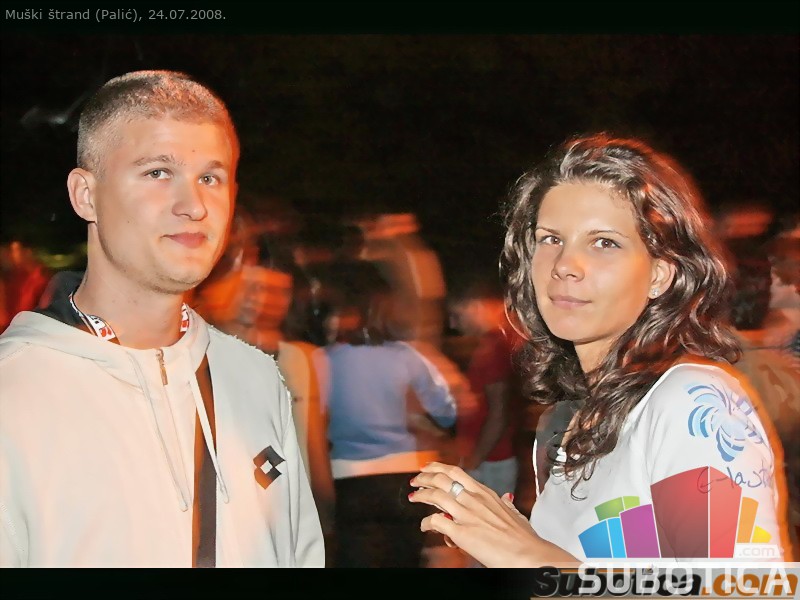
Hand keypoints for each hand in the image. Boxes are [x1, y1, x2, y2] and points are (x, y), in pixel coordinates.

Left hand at [409, 462, 578, 567]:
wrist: (529, 555)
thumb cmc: (524, 538)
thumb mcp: (515, 513)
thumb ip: (506, 504)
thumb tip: (507, 498)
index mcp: (485, 493)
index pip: (456, 472)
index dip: (438, 468)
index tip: (429, 468)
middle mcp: (474, 500)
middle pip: (442, 479)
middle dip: (425, 478)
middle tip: (416, 481)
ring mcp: (466, 515)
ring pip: (435, 496)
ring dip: (421, 495)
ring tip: (414, 497)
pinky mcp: (461, 533)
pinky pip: (436, 522)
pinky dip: (426, 523)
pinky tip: (424, 526)